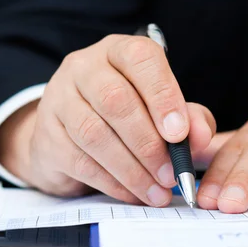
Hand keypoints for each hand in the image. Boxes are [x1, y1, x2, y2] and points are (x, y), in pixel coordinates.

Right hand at [0, 35, 215, 205]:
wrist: (70, 137)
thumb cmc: (127, 117)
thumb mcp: (163, 111)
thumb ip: (190, 119)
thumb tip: (200, 136)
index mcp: (118, 52)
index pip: (140, 58)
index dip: (163, 95)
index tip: (180, 133)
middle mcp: (84, 68)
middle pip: (115, 100)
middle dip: (148, 143)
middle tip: (171, 174)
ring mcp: (59, 100)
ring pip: (94, 134)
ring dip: (132, 169)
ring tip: (157, 192)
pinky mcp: (47, 137)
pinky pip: (80, 161)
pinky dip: (112, 183)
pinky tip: (133, 194)